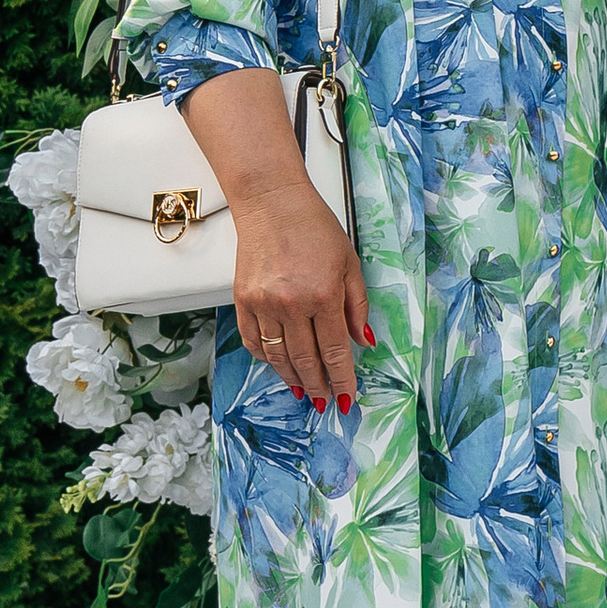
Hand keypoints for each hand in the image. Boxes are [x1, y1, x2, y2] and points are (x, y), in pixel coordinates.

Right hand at [180, 71, 370, 407]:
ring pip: (277, 355)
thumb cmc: (317, 229)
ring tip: (302, 392)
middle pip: (305, 359)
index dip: (341, 378)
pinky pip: (253, 340)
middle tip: (322, 403)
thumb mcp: (350, 263)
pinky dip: (266, 358)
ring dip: (291, 377)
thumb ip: (357, 306)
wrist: (272, 204)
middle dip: (317, 385)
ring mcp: (263, 303)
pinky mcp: (242, 299)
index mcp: (323, 294)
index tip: (345, 399)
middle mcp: (291, 303)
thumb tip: (364, 343)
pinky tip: (277, 366)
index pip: (335, 350)